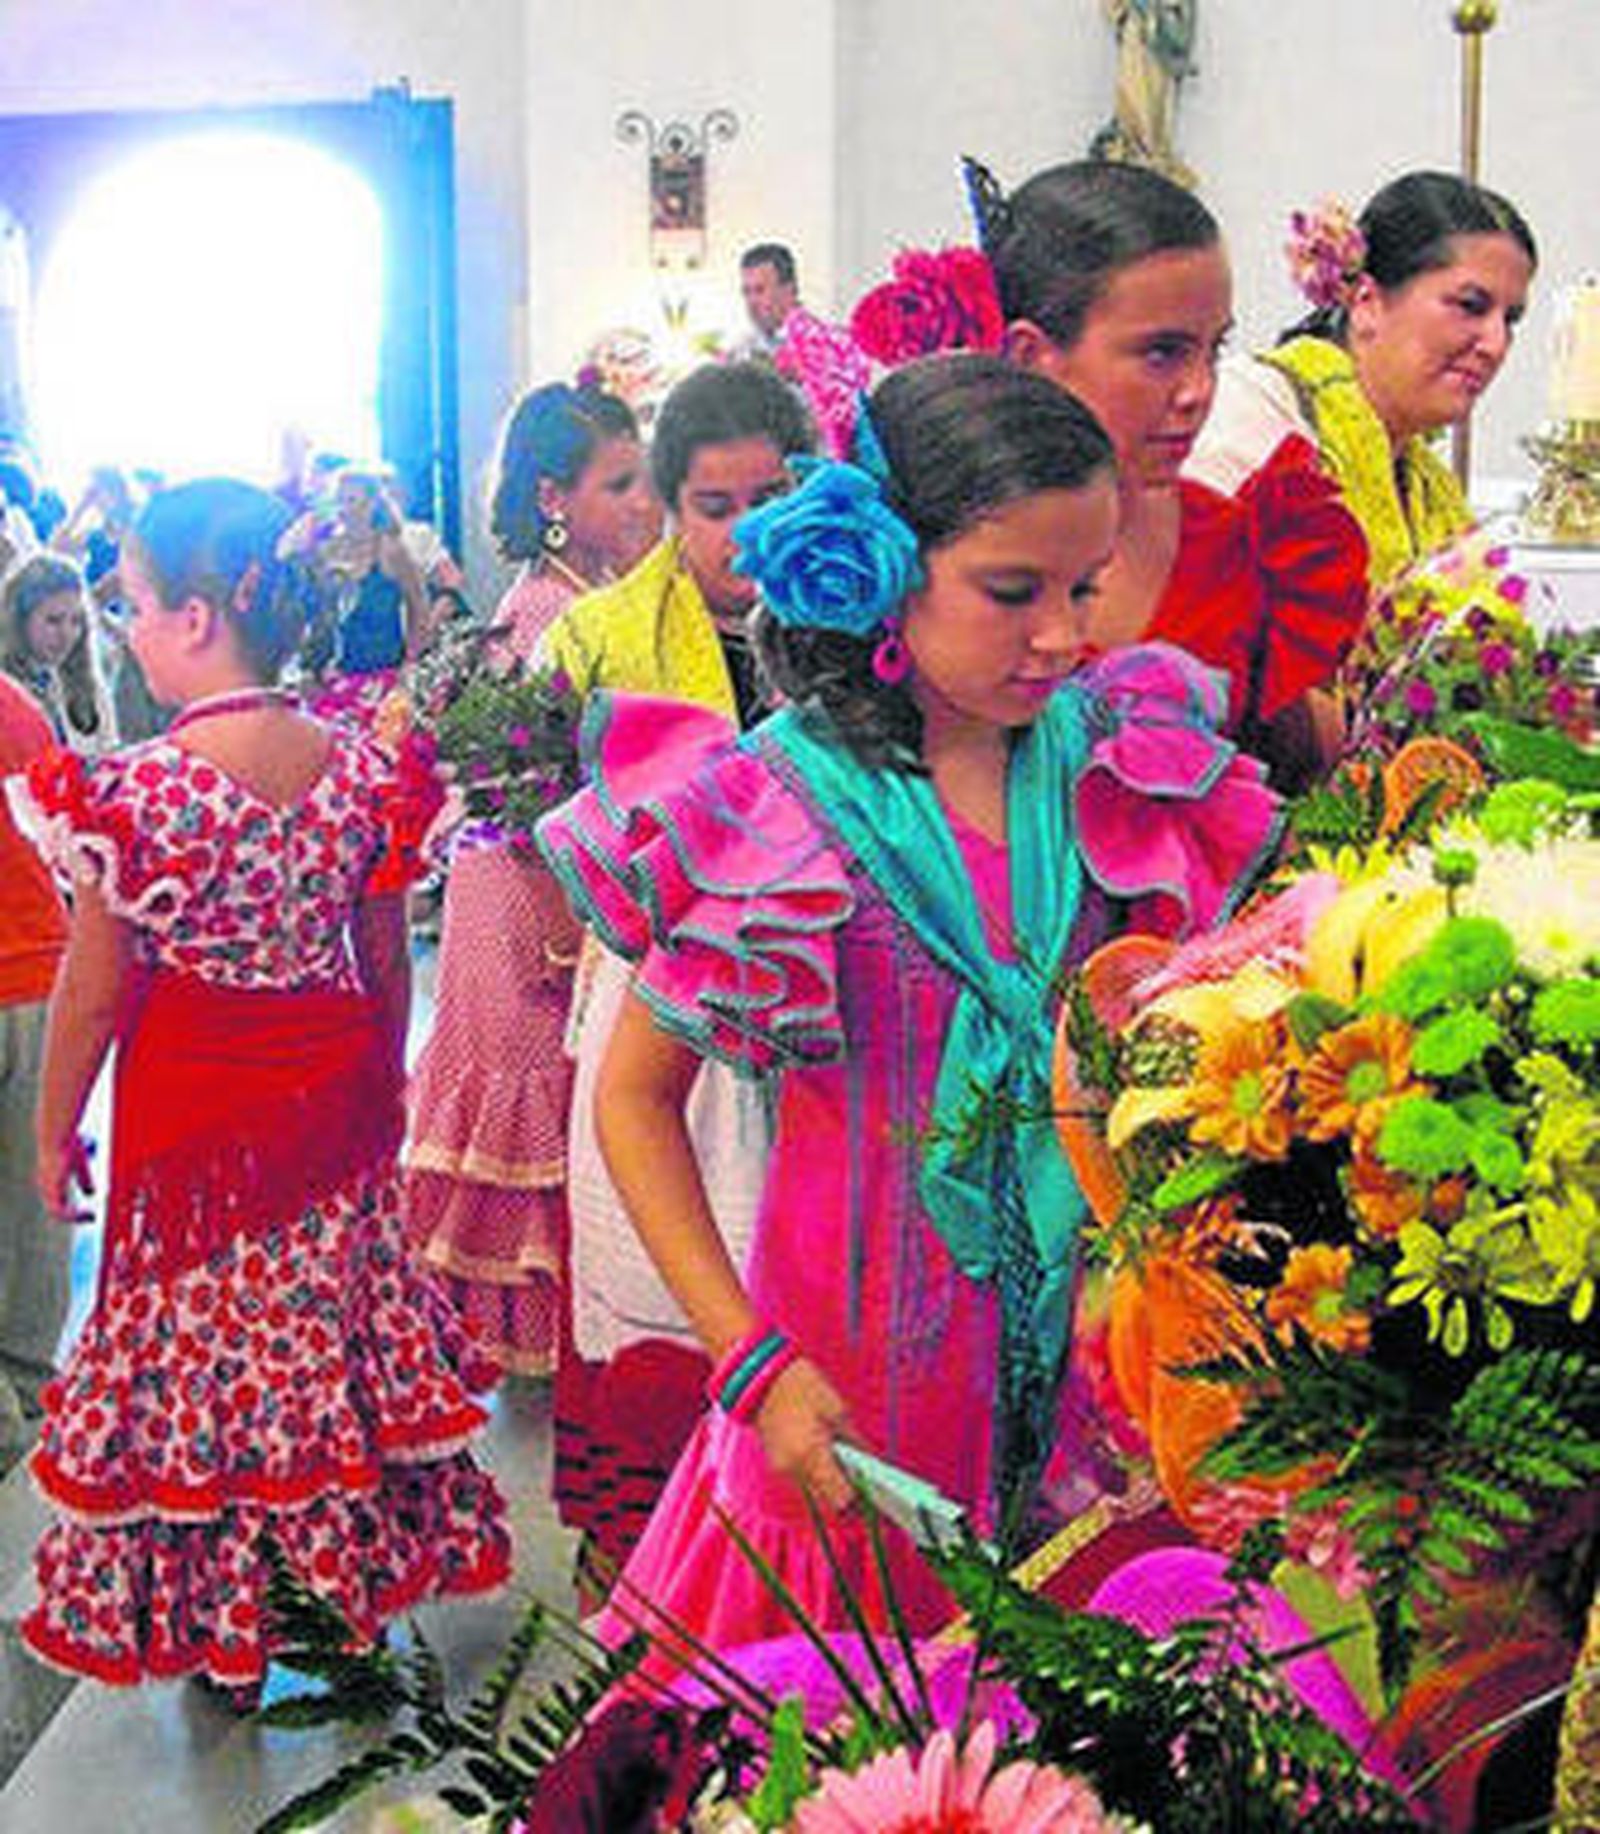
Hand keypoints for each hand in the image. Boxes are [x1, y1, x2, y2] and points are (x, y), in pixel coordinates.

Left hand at [37, 1132, 94, 1222]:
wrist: (58, 1136)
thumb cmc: (67, 1144)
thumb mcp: (80, 1163)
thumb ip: (84, 1178)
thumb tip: (91, 1193)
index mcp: (50, 1182)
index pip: (58, 1202)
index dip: (72, 1209)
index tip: (90, 1210)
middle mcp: (46, 1187)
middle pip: (56, 1210)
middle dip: (74, 1216)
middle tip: (91, 1216)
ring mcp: (47, 1189)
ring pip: (57, 1213)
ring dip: (75, 1217)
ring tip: (91, 1215)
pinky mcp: (52, 1189)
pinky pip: (60, 1211)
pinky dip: (73, 1215)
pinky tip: (86, 1212)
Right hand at [754, 1355, 858, 1514]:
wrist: (759, 1376)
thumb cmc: (802, 1386)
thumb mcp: (837, 1411)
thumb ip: (855, 1441)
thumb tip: (873, 1461)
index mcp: (812, 1456)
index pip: (842, 1500)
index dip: (860, 1500)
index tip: (873, 1491)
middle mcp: (795, 1470)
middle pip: (828, 1499)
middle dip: (846, 1491)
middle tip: (863, 1477)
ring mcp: (782, 1469)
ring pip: (815, 1489)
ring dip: (831, 1480)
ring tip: (844, 1458)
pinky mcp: (776, 1463)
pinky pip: (803, 1477)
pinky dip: (816, 1470)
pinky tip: (824, 1450)